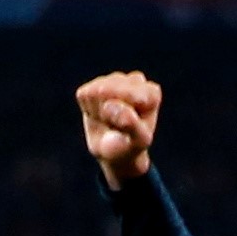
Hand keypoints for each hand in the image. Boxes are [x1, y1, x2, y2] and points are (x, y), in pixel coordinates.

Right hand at [77, 69, 160, 186]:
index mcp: (151, 93)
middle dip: (110, 111)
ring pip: (98, 90)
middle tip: (116, 126)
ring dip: (98, 111)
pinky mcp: (95, 85)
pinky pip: (85, 94)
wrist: (114, 155)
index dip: (126, 106)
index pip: (134, 92)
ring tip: (107, 121)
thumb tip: (110, 105)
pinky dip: (87, 109)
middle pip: (114, 88)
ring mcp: (114, 81)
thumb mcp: (138, 141)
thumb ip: (130, 124)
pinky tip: (97, 116)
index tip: (126, 124)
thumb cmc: (130, 146)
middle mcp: (135, 82)